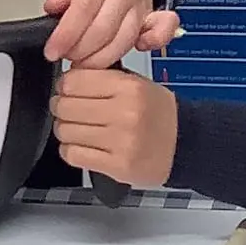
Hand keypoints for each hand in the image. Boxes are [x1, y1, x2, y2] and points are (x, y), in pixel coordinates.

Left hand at [44, 0, 182, 67]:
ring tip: (81, 61)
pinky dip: (143, 49)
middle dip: (79, 51)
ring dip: (99, 59)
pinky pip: (155, 38)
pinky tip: (122, 54)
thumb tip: (53, 8)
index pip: (83, 9)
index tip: (52, 50)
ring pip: (122, 42)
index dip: (66, 35)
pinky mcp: (151, 19)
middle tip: (64, 55)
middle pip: (102, 31)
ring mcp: (140, 7)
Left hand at [51, 66, 179, 187]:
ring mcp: (121, 142)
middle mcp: (125, 113)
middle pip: (65, 107)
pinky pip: (73, 155)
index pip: (73, 81)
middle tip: (69, 111)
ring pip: (65, 132)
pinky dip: (71, 150)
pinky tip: (82, 146)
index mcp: (128, 87)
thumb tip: (66, 78)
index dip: (64, 86)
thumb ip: (101, 78)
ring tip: (77, 129)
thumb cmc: (156, 112)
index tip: (66, 90)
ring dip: (65, 131)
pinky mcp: (117, 166)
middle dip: (61, 108)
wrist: (184, 143)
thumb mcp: (135, 83)